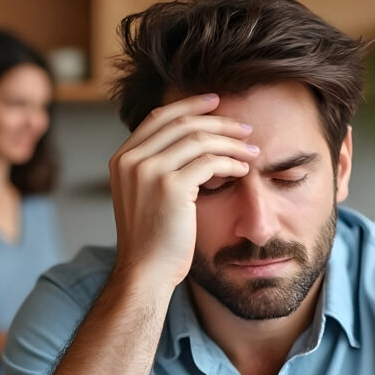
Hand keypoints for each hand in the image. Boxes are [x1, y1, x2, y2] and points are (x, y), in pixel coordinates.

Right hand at [108, 94, 257, 289]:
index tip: (216, 102)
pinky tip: (243, 170)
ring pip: (199, 138)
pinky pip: (210, 162)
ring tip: (251, 150)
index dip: (189, 104)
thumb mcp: (144, 195)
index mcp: (122, 158)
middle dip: (219, 121)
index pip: (159, 116)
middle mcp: (131, 160)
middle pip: (182, 122)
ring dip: (231, 142)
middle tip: (245, 128)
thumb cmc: (152, 240)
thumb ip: (156, 167)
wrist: (145, 272)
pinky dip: (231, 163)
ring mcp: (148, 171)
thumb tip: (193, 144)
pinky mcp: (170, 187)